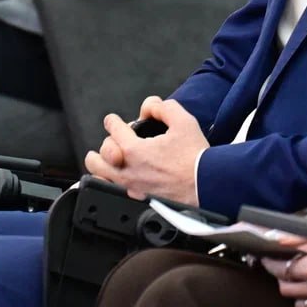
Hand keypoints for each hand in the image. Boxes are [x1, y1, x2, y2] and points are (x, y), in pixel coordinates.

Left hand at [83, 99, 207, 205]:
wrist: (207, 186)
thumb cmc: (196, 158)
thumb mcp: (184, 122)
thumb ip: (164, 108)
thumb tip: (151, 107)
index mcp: (134, 149)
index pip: (113, 128)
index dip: (113, 120)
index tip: (114, 120)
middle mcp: (127, 170)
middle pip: (99, 155)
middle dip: (106, 144)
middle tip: (114, 141)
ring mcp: (131, 188)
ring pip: (101, 176)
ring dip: (102, 165)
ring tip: (109, 160)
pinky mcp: (138, 200)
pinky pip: (114, 190)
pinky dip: (112, 182)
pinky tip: (119, 177)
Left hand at [260, 239, 306, 306]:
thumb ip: (300, 236)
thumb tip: (277, 237)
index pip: (280, 270)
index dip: (271, 263)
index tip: (268, 259)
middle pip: (287, 290)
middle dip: (283, 278)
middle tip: (287, 269)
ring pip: (302, 304)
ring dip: (299, 293)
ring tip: (305, 281)